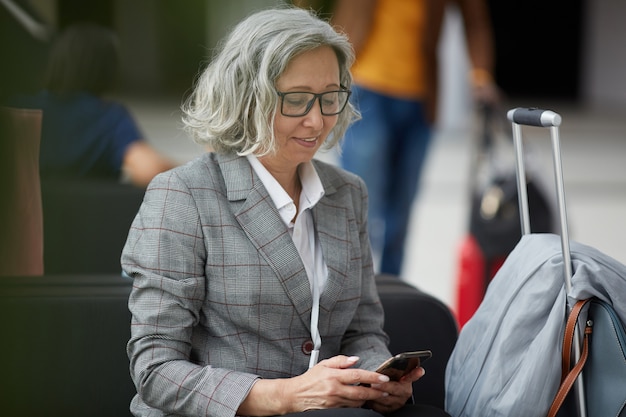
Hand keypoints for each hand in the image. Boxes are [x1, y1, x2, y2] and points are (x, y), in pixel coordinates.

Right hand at [238, 355, 393, 415]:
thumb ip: (340, 360)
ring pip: (357, 401)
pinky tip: (362, 400)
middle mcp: (334, 389)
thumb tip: (356, 359)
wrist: (295, 396)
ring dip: (368, 398)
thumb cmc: (309, 379)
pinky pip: (350, 407)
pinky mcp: (333, 410)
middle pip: (361, 392)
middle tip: (386, 390)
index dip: (372, 377)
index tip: (384, 378)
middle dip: (376, 392)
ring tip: (375, 394)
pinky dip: (357, 404)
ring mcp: (334, 401)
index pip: (357, 375)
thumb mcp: (323, 364)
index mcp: (333, 376)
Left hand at [365, 366, 425, 413]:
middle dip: (383, 386)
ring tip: (366, 388)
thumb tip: (391, 361)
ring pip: (384, 400)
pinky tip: (367, 396)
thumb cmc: (387, 377)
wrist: (385, 389)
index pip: (412, 376)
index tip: (420, 370)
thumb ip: (392, 366)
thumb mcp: (391, 370)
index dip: (416, 374)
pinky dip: (371, 402)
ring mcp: (397, 403)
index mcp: (407, 381)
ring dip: (374, 394)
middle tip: (374, 383)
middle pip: (394, 389)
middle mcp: (404, 393)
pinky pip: (378, 407)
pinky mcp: (389, 410)